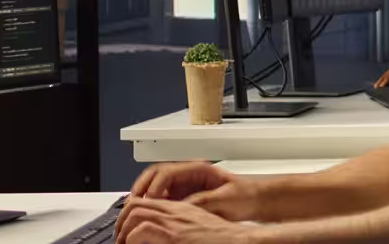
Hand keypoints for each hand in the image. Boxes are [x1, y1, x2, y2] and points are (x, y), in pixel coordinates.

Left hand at [116, 197, 251, 243]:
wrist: (239, 240)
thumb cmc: (223, 237)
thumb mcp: (198, 227)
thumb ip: (180, 228)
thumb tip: (166, 237)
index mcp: (181, 208)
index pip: (147, 201)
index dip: (131, 213)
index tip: (126, 229)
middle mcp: (175, 211)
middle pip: (137, 203)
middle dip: (122, 220)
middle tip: (120, 237)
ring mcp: (174, 222)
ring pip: (135, 213)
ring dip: (124, 229)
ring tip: (123, 243)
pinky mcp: (175, 235)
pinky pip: (142, 230)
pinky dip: (132, 239)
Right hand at [124, 163, 260, 229]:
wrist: (256, 201)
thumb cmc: (245, 196)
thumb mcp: (224, 199)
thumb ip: (201, 201)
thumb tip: (179, 207)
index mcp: (197, 169)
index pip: (165, 172)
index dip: (154, 187)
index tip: (149, 201)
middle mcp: (187, 175)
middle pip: (154, 176)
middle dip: (140, 189)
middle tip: (132, 206)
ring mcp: (184, 186)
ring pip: (154, 188)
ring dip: (142, 198)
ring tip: (134, 213)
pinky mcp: (183, 199)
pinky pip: (161, 200)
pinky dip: (151, 207)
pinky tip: (148, 218)